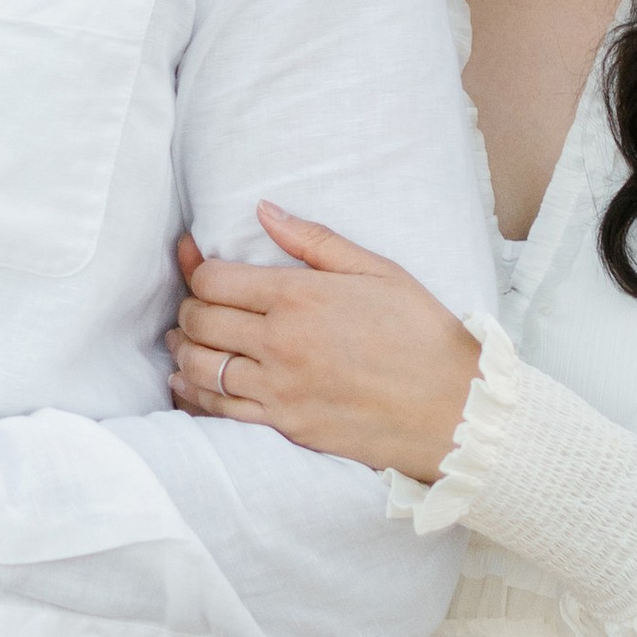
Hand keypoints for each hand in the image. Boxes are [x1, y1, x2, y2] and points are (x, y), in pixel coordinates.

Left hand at [167, 205, 481, 486]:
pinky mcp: (284, 426)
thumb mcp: (377, 270)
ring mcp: (279, 388)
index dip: (197, 271)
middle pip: (199, 321)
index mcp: (299, 296)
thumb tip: (262, 210)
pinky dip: (193, 395)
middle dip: (188, 310)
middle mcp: (280, 341)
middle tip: (194, 307)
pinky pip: (218, 411)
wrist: (452, 408)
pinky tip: (188, 384)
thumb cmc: (420, 333)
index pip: (214, 280)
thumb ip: (313, 240)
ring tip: (185, 342)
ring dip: (184, 351)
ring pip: (200, 367)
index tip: (201, 269)